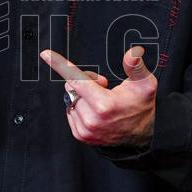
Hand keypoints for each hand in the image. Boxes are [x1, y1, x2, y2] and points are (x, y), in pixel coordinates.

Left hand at [40, 45, 157, 147]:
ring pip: (70, 100)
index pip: (77, 79)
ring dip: (82, 96)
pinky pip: (70, 112)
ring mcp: (85, 129)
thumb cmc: (141, 108)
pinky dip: (80, 107)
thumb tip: (132, 53)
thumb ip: (136, 67)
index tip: (46, 54)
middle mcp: (91, 119)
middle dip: (84, 82)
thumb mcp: (145, 84)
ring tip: (101, 101)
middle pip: (72, 87)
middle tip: (102, 86)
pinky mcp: (81, 135)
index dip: (61, 64)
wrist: (140, 137)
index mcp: (104, 105)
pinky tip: (95, 110)